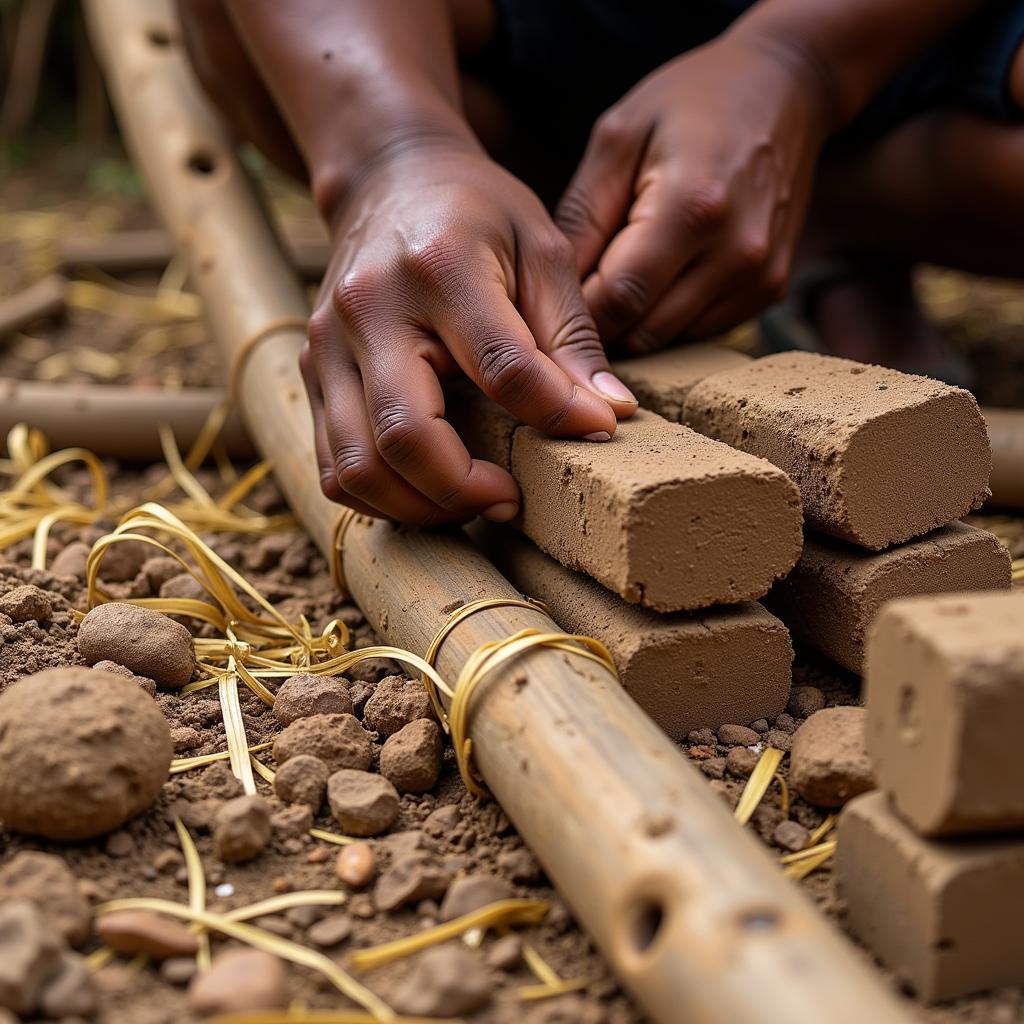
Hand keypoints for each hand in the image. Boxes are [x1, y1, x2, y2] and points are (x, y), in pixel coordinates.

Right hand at [302, 142, 637, 524]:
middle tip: (512, 497)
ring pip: (356, 469)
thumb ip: (573, 335)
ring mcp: (326, 345)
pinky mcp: (310, 372)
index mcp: (439, 267)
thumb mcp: (542, 249)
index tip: (594, 431)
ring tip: (471, 498)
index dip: (557, 416)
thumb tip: (609, 415)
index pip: (502, 370)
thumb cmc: (475, 213)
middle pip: (405, 439)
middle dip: (466, 490)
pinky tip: (428, 488)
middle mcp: (368, 310)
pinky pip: (333, 466)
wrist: (388, 179)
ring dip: (420, 507)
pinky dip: (381, 497)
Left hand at [556, 32, 831, 351]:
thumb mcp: (617, 138)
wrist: (784, 87)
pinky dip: (669, 319)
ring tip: (615, 282)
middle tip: (573, 297)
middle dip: (601, 325)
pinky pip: (701, 331)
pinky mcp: (772, 289)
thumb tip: (552, 289)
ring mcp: (760, 276)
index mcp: (692, 207)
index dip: (576, 313)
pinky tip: (657, 280)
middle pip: (644, 331)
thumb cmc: (690, 102)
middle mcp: (736, 252)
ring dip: (634, 325)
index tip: (548, 302)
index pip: (619, 299)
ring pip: (671, 340)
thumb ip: (581, 217)